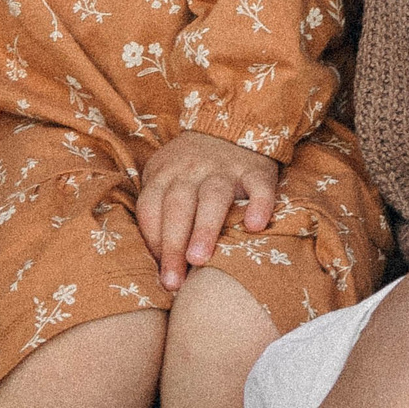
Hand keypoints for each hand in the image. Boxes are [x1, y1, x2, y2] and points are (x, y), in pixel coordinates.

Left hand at [135, 131, 278, 291]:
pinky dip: (258, 205)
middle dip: (172, 244)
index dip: (151, 241)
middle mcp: (191, 169)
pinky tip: (255, 227)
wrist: (231, 126)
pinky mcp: (256, 170)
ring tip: (200, 260)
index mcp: (165, 173)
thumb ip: (157, 208)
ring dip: (204, 227)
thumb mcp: (166, 176)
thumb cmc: (192, 167)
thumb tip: (154, 261)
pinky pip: (258, 187)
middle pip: (177, 205)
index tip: (158, 275)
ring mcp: (225, 169)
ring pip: (213, 196)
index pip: (150, 207)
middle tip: (173, 281)